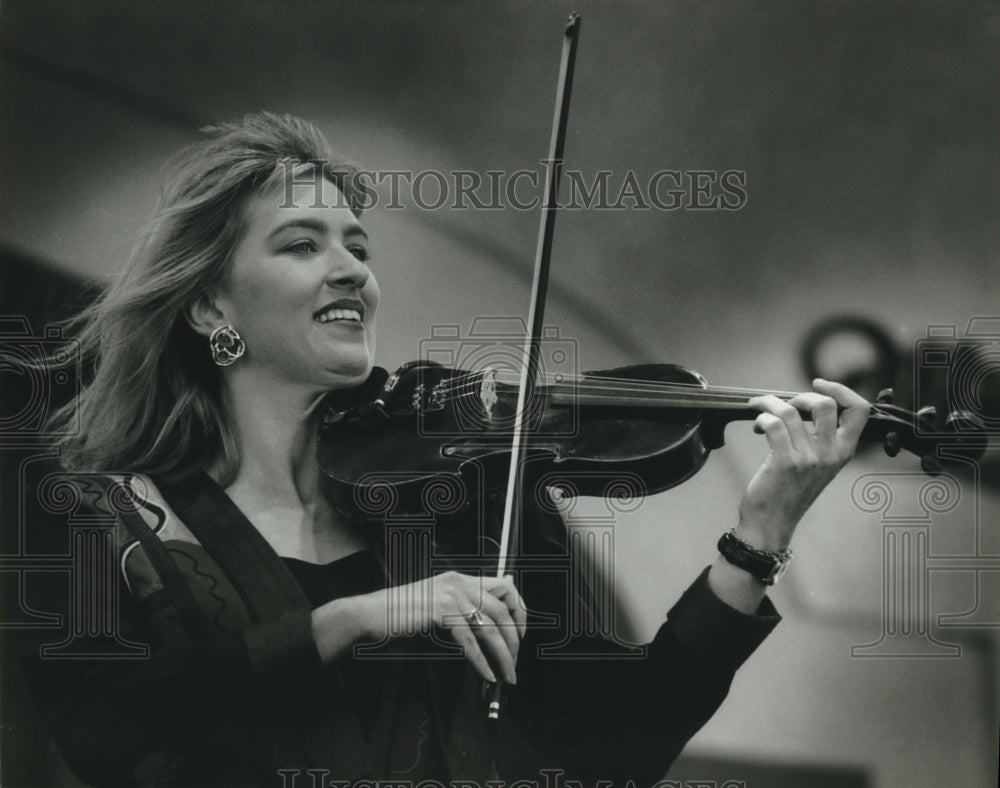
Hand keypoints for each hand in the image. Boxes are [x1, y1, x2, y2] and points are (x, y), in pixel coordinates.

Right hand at [345, 571, 525, 684]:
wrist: (372, 614)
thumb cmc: (402, 614)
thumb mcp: (439, 605)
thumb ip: (464, 610)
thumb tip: (491, 622)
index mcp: (461, 579)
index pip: (505, 585)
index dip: (519, 610)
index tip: (521, 633)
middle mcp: (460, 583)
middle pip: (503, 610)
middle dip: (514, 640)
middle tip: (515, 661)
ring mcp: (450, 596)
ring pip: (490, 627)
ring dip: (503, 655)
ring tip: (507, 675)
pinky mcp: (440, 613)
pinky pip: (470, 642)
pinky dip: (481, 662)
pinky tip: (487, 675)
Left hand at [738, 378, 868, 549]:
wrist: (771, 522)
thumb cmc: (789, 490)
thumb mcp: (817, 464)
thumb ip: (820, 437)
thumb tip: (804, 403)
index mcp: (843, 451)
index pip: (860, 411)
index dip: (841, 390)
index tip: (819, 383)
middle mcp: (831, 454)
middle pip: (825, 404)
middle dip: (800, 395)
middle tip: (785, 404)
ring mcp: (809, 459)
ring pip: (790, 411)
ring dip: (769, 403)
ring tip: (760, 410)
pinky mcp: (785, 463)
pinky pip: (773, 425)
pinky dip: (761, 418)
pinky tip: (757, 426)